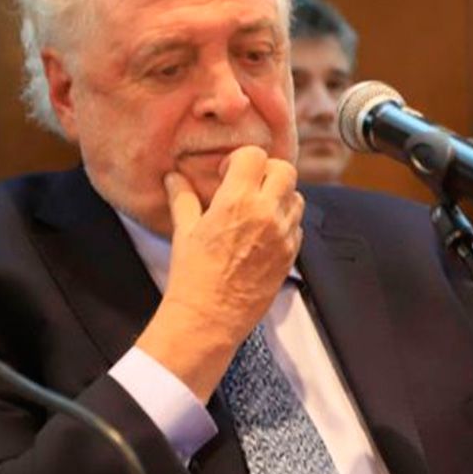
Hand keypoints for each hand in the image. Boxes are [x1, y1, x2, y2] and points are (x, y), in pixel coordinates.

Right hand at [136, 147, 303, 399]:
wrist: (210, 317)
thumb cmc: (193, 276)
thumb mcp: (184, 231)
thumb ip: (183, 197)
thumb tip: (174, 177)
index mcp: (237, 202)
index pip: (255, 156)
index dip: (241, 159)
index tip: (228, 173)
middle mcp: (266, 214)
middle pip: (285, 170)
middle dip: (267, 172)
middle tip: (249, 185)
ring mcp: (283, 235)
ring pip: (297, 197)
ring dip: (280, 196)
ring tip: (257, 209)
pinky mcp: (291, 255)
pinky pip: (298, 225)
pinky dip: (285, 222)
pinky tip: (264, 232)